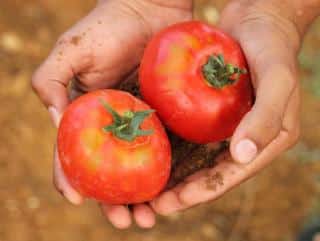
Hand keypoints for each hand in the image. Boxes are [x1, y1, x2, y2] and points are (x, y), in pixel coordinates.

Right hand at [32, 0, 191, 228]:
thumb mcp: (71, 51)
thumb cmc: (109, 27)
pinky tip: (172, 190)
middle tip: (125, 221)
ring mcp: (140, 124)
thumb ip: (49, 82)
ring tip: (150, 218)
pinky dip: (165, 173)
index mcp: (86, 116)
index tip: (78, 200)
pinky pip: (164, 150)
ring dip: (141, 197)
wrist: (150, 10)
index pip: (73, 156)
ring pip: (137, 169)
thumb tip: (55, 122)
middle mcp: (113, 125)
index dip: (72, 180)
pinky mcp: (165, 118)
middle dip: (113, 201)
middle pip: (108, 172)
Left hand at [150, 0, 301, 214]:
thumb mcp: (278, 78)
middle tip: (149, 205)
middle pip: (208, 174)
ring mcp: (226, 126)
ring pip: (195, 159)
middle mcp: (245, 138)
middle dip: (180, 192)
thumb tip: (242, 156)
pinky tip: (147, 152)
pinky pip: (188, 134)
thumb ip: (266, 117)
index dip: (200, 192)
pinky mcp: (210, 111)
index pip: (229, 176)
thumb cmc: (272, 45)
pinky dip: (170, 147)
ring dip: (171, 175)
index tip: (170, 204)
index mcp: (266, 140)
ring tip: (143, 188)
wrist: (258, 16)